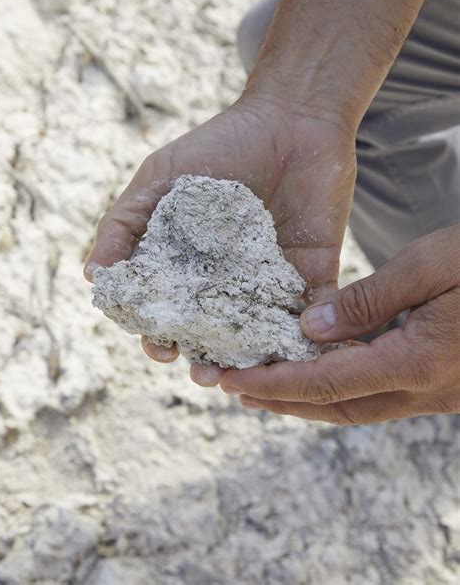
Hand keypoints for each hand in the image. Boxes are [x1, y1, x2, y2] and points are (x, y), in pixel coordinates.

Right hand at [84, 91, 356, 372]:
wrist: (290, 118)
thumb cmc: (219, 145)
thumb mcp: (158, 180)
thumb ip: (123, 225)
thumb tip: (94, 279)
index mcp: (191, 264)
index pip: (172, 312)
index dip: (161, 336)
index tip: (160, 348)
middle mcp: (229, 280)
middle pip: (215, 335)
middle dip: (206, 361)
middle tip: (205, 375)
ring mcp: (272, 281)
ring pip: (259, 337)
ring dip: (250, 362)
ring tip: (239, 376)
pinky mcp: (314, 274)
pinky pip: (311, 317)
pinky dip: (305, 344)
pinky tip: (290, 359)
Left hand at [219, 226, 459, 423]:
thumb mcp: (430, 265)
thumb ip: (369, 300)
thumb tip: (311, 329)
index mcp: (418, 361)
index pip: (327, 383)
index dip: (275, 383)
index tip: (233, 379)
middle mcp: (426, 390)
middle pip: (337, 407)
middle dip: (283, 401)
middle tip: (238, 389)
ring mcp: (438, 392)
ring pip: (358, 406)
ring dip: (309, 399)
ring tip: (267, 385)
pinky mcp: (443, 382)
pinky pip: (379, 394)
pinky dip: (340, 387)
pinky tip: (322, 369)